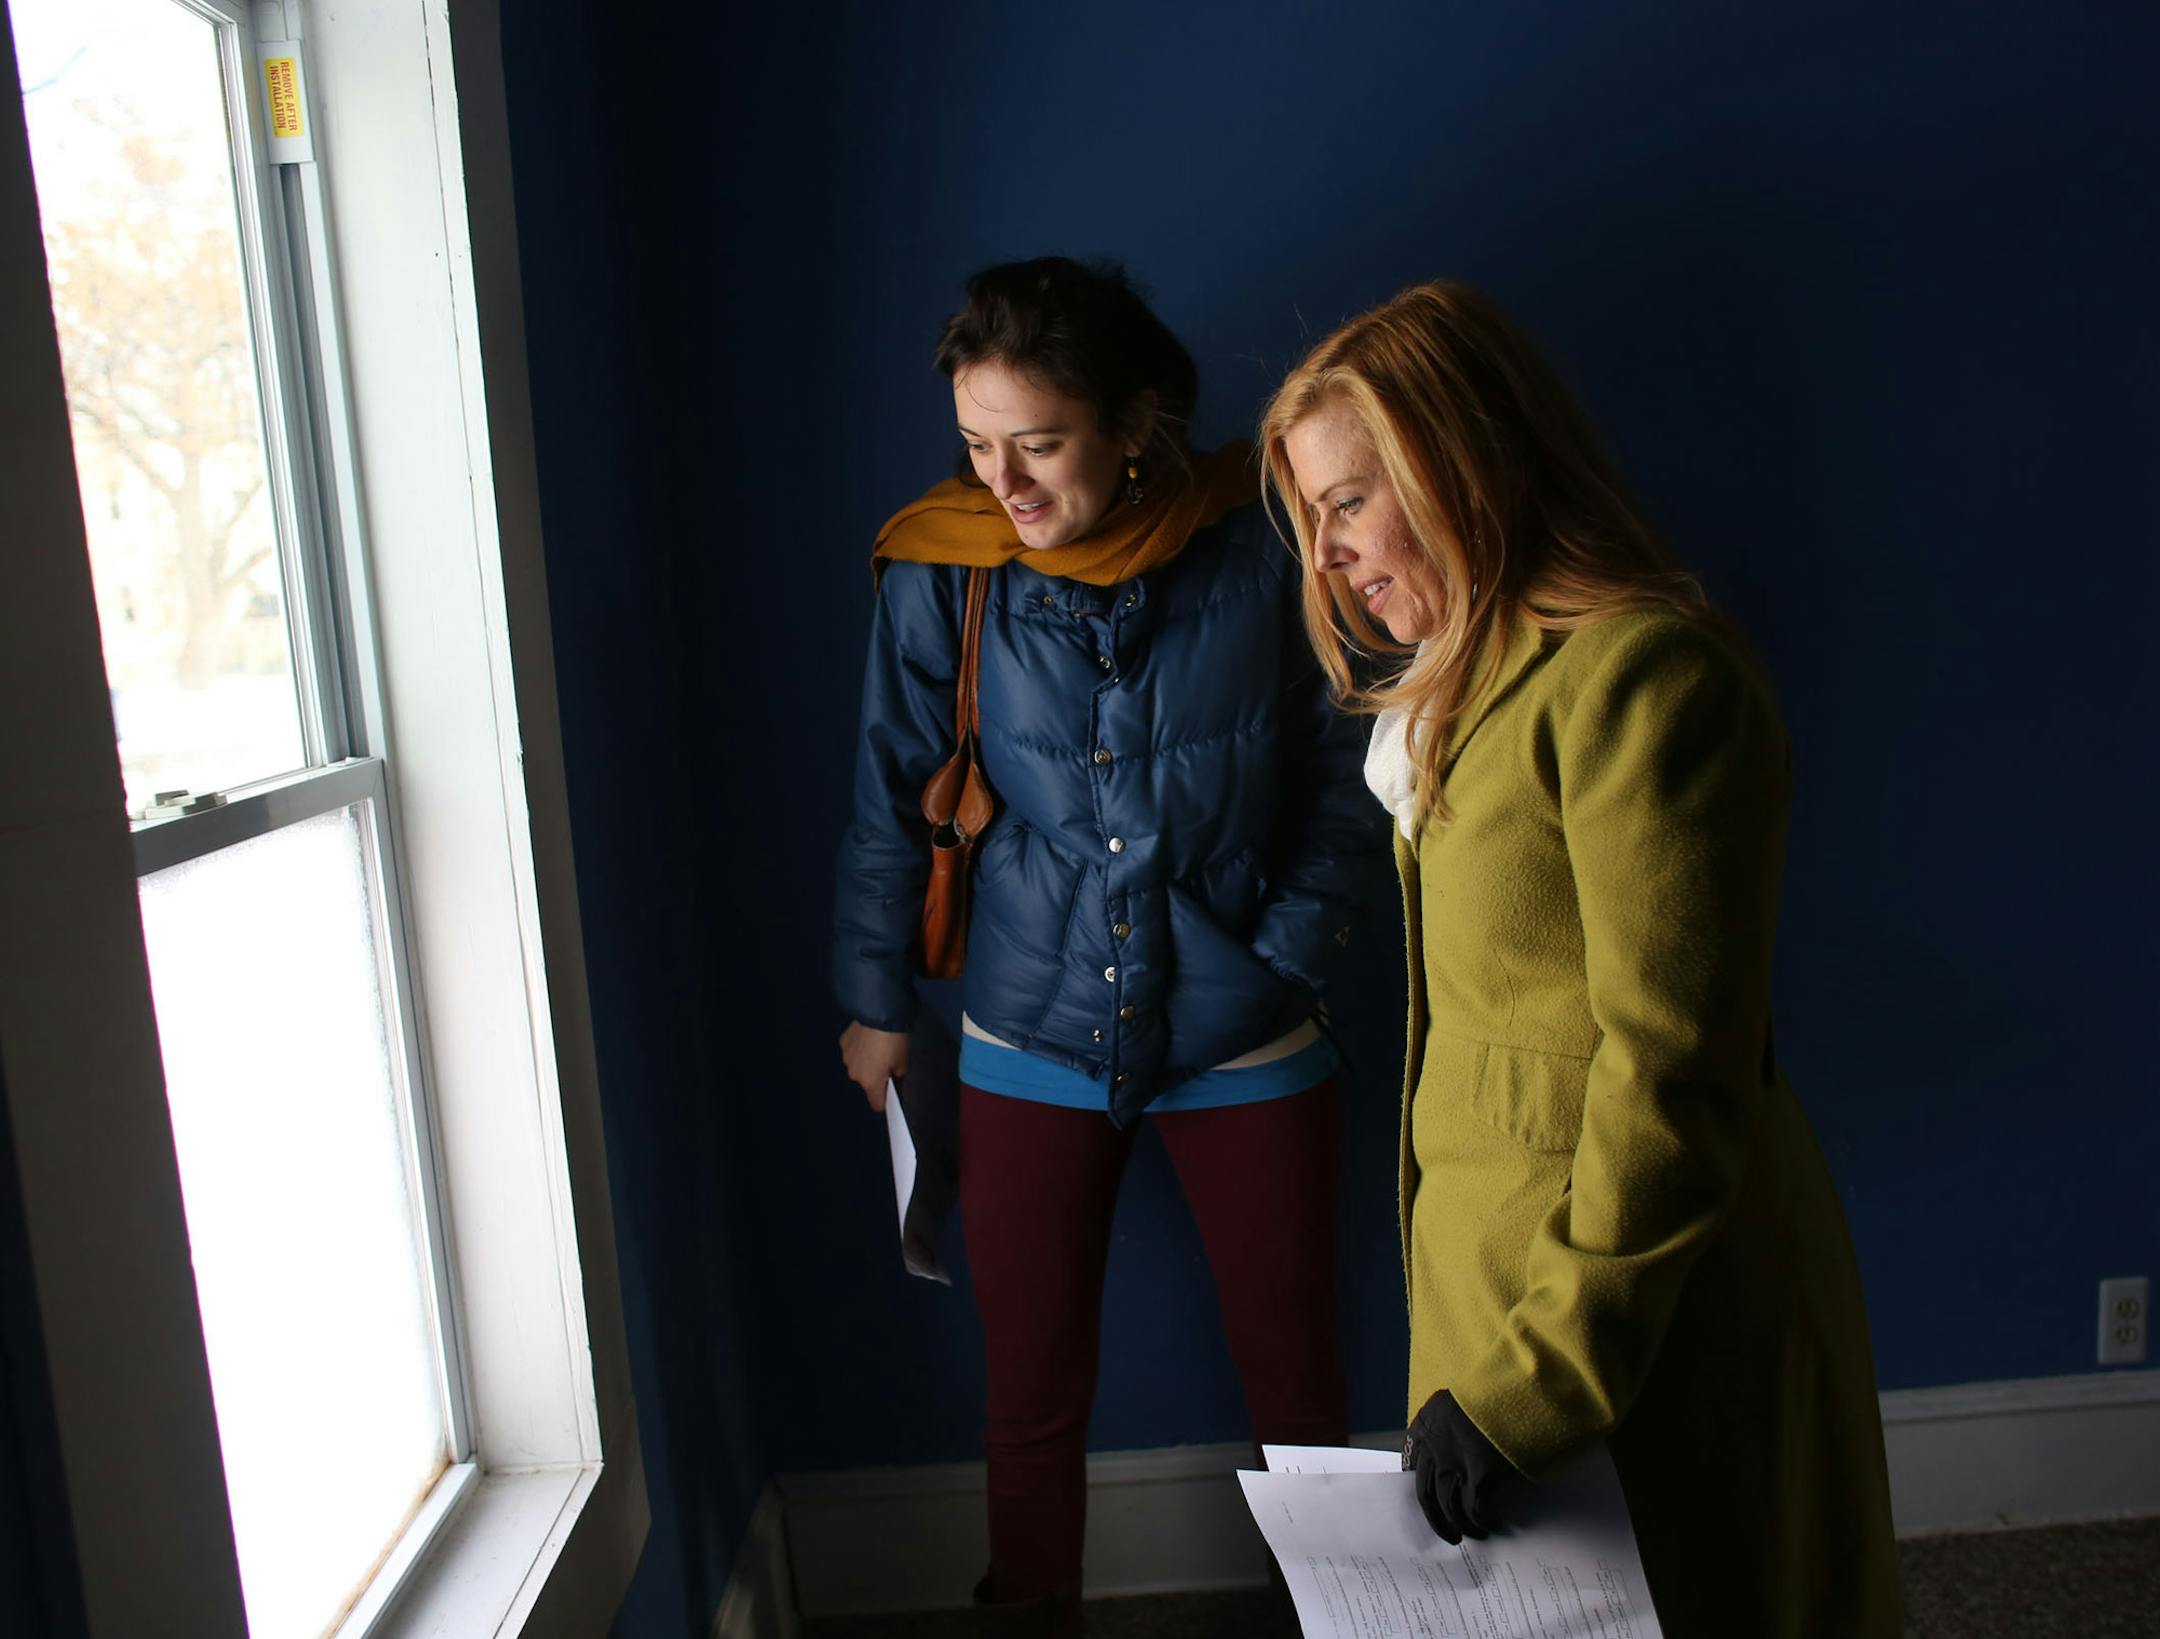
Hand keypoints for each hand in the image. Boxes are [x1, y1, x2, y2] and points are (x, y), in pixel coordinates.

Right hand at [839, 1022, 907, 1110]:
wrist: (879, 1013)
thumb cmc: (895, 1041)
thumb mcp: (903, 1062)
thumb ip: (899, 1077)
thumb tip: (896, 1083)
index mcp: (870, 1083)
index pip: (877, 1104)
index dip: (886, 1100)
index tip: (893, 1091)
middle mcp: (854, 1075)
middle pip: (867, 1083)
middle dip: (876, 1076)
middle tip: (888, 1061)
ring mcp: (846, 1058)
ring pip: (858, 1067)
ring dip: (866, 1062)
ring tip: (877, 1046)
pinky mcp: (842, 1043)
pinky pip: (852, 1052)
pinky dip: (859, 1048)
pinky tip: (867, 1037)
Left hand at [1401, 1389, 1514, 1543]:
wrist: (1526, 1386)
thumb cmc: (1498, 1395)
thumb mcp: (1460, 1403)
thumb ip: (1448, 1428)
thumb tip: (1451, 1467)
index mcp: (1426, 1422)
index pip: (1410, 1466)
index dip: (1420, 1491)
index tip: (1429, 1507)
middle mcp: (1435, 1442)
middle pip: (1426, 1493)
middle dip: (1436, 1520)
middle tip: (1449, 1535)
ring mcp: (1456, 1457)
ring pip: (1448, 1506)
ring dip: (1460, 1526)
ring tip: (1475, 1535)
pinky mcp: (1481, 1470)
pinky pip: (1475, 1508)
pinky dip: (1483, 1521)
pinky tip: (1493, 1524)